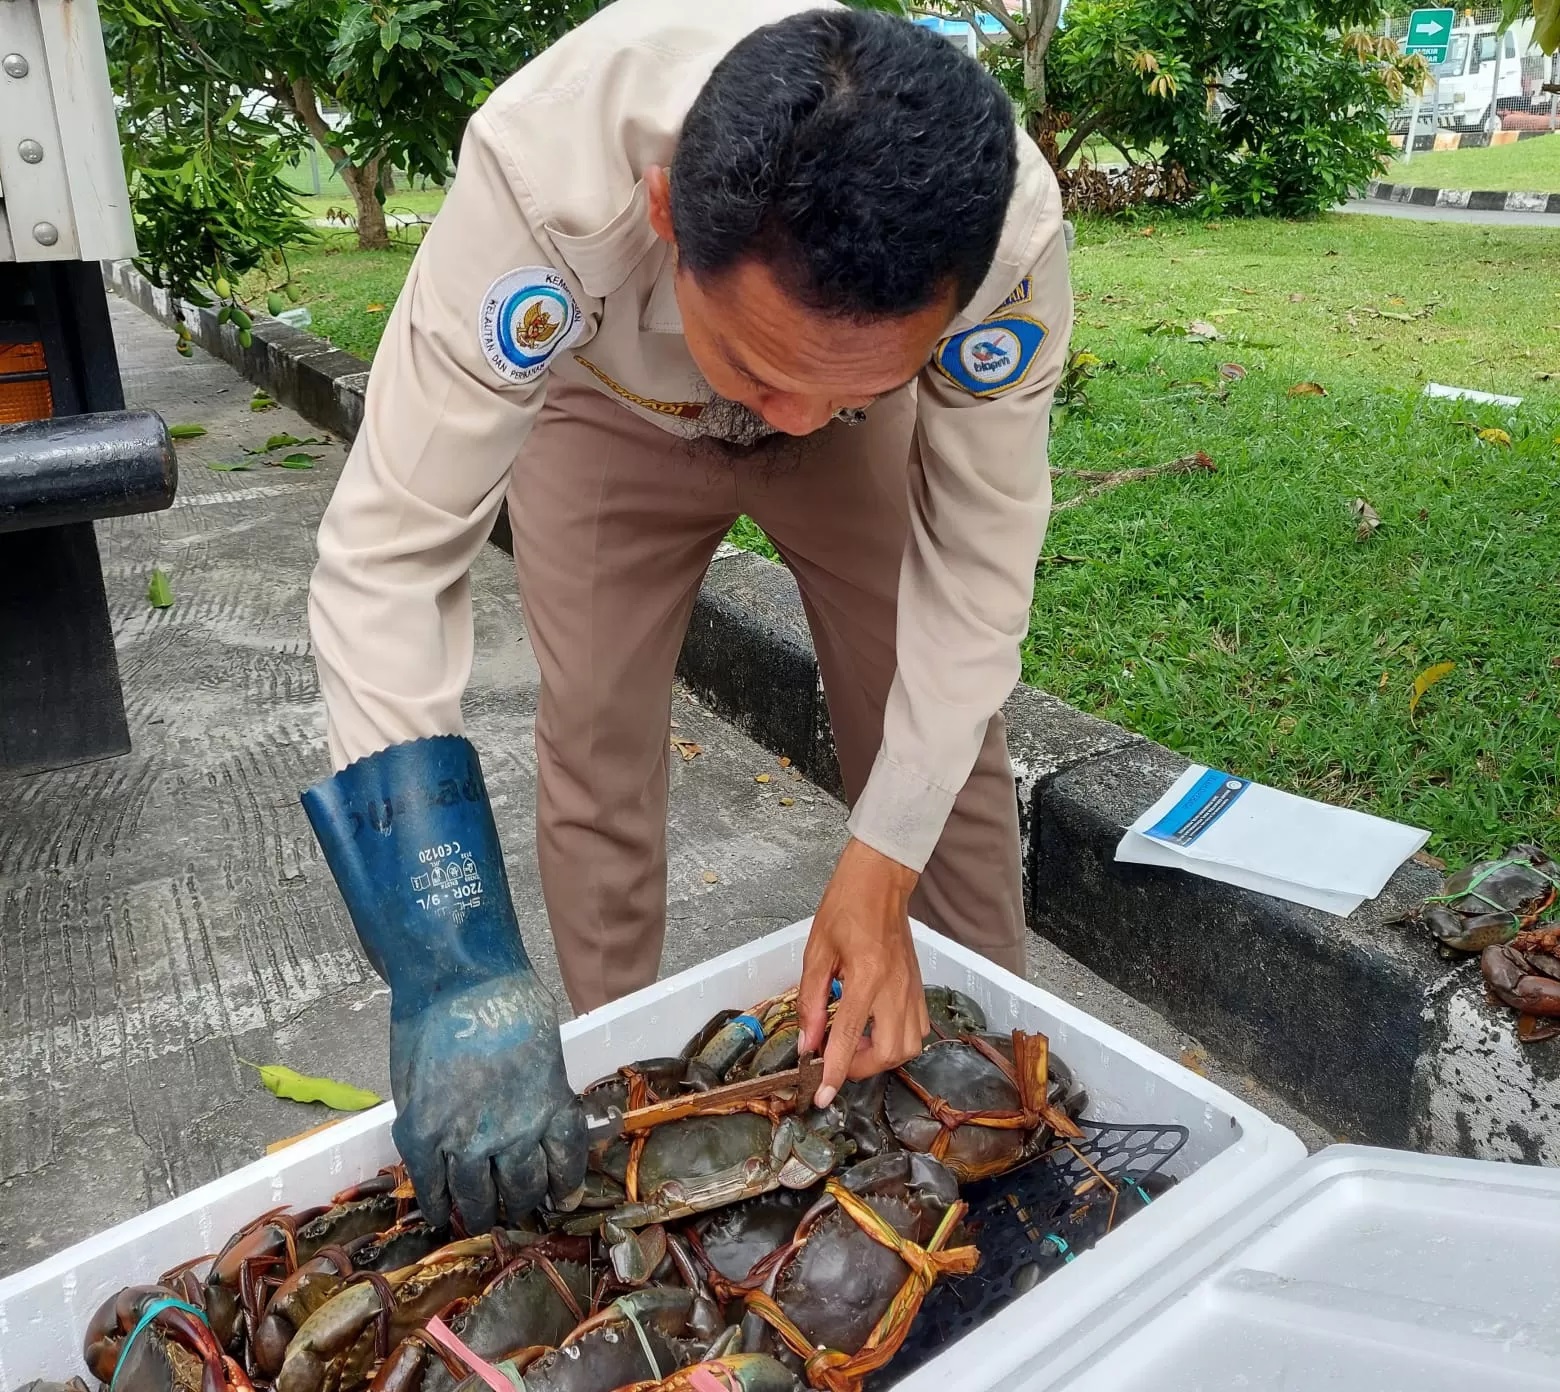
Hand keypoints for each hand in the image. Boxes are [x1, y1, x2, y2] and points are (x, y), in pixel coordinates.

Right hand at [388, 972, 585, 1232]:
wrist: (457, 979)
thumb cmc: (506, 998)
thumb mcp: (545, 1046)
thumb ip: (542, 1087)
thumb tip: (541, 1106)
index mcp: (550, 1108)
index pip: (564, 1165)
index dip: (563, 1188)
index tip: (560, 1200)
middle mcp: (514, 1134)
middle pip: (521, 1190)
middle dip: (520, 1205)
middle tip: (513, 1210)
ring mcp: (466, 1139)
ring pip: (476, 1198)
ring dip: (480, 1214)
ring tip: (478, 1219)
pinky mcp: (422, 1134)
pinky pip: (430, 1185)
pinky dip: (435, 1205)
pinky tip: (439, 1213)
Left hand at [797, 837, 929, 1108]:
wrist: (880, 881)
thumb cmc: (844, 908)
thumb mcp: (817, 953)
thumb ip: (812, 1003)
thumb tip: (808, 1044)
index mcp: (867, 977)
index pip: (850, 1039)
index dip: (833, 1073)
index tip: (821, 1097)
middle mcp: (896, 988)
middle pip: (890, 1052)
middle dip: (862, 1068)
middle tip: (838, 1060)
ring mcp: (913, 988)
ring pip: (910, 1047)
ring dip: (883, 1057)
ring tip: (858, 1044)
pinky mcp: (920, 986)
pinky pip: (919, 1029)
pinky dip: (899, 1041)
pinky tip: (877, 1029)